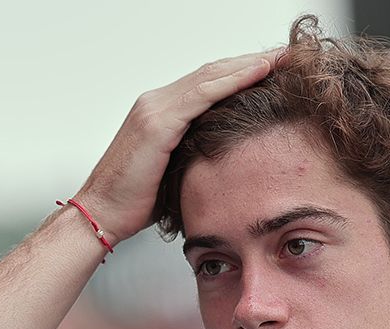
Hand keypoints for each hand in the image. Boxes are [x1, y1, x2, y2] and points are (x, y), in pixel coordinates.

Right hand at [74, 51, 280, 243]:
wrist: (102, 214)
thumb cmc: (136, 202)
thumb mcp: (175, 173)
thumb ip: (196, 156)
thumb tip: (227, 160)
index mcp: (162, 112)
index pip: (210, 83)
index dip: (243, 73)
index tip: (276, 69)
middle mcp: (157, 102)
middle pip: (214, 72)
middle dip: (253, 61)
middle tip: (287, 55)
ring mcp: (155, 108)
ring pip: (211, 75)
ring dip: (250, 64)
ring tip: (281, 58)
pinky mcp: (157, 122)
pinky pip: (202, 94)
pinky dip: (233, 80)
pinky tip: (259, 72)